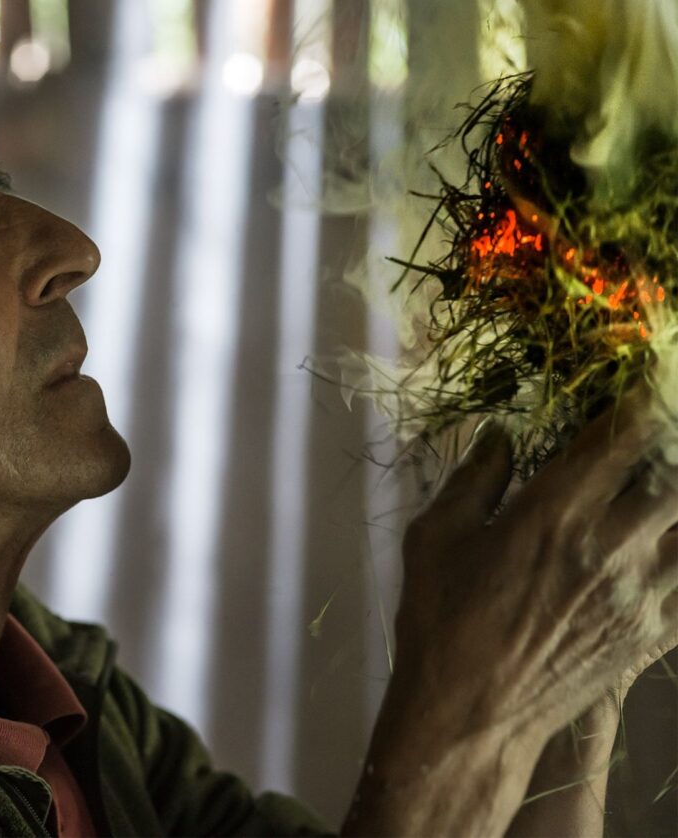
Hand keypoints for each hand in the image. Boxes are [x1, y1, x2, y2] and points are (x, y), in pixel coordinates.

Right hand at [393, 386, 677, 746]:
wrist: (470, 715)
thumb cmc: (440, 620)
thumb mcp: (435, 538)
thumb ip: (474, 479)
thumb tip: (501, 433)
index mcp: (552, 511)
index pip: (622, 433)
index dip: (644, 394)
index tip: (648, 373)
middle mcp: (610, 544)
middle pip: (676, 469)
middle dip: (671, 437)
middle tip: (660, 424)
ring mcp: (643, 591)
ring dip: (677, 495)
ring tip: (659, 485)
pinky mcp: (657, 632)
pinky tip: (669, 539)